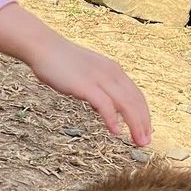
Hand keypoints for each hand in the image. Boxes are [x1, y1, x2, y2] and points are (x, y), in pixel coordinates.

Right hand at [0, 3, 152, 145]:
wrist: (44, 47)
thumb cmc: (62, 62)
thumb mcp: (89, 73)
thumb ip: (99, 87)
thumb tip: (104, 105)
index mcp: (114, 70)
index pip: (136, 95)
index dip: (144, 115)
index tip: (146, 131)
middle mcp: (111, 73)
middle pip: (135, 101)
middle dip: (143, 124)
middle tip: (145, 143)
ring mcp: (99, 79)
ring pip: (125, 104)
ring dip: (134, 125)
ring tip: (138, 142)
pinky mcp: (85, 85)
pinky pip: (105, 104)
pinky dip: (112, 119)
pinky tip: (115, 132)